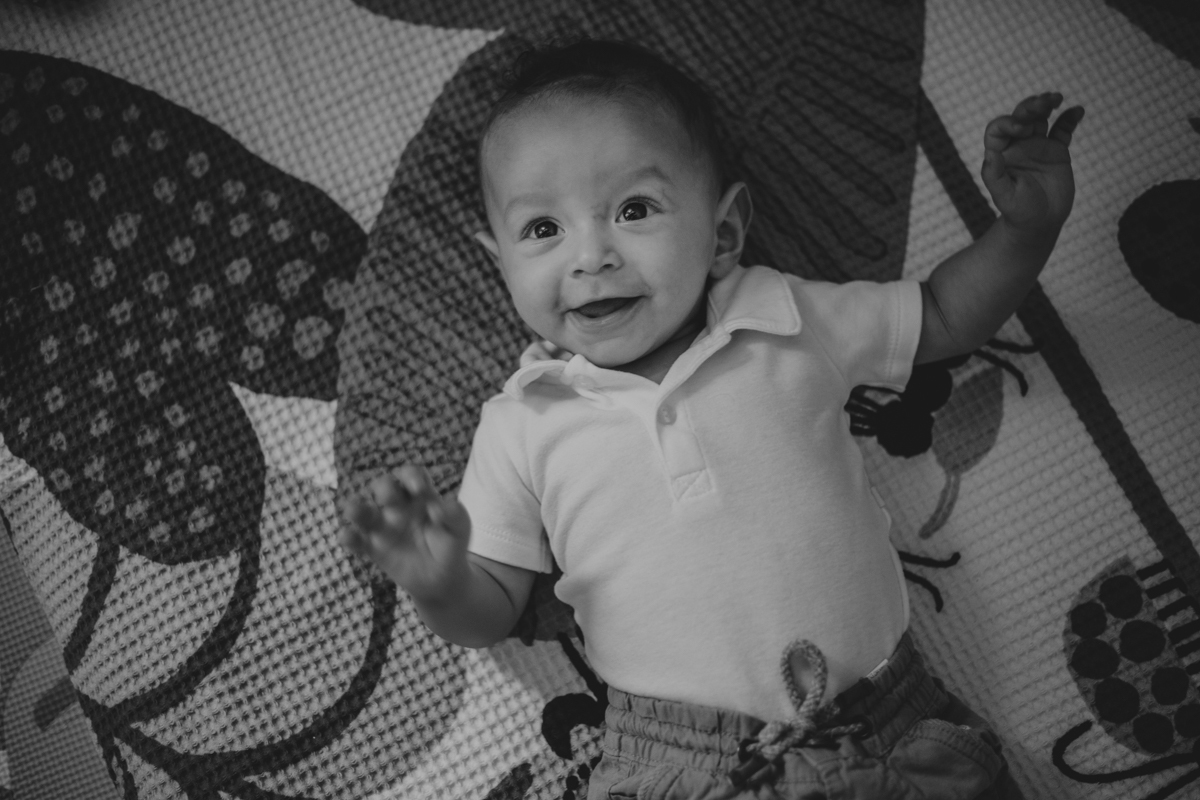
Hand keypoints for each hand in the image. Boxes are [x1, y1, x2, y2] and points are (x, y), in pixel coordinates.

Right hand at [340, 465, 471, 602]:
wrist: (442, 579)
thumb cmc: (451, 545)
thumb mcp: (460, 528)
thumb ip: (455, 514)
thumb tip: (438, 508)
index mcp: (420, 496)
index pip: (410, 476)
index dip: (411, 476)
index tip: (419, 489)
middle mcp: (398, 507)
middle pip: (383, 487)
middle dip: (384, 488)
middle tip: (389, 499)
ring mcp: (384, 526)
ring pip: (363, 511)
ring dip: (355, 507)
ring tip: (353, 510)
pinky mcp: (374, 548)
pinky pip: (356, 540)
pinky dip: (348, 537)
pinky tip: (347, 537)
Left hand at [982, 92, 1083, 240]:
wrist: (1041, 223)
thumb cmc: (1018, 212)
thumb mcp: (1004, 197)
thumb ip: (994, 175)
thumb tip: (990, 153)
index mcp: (1001, 154)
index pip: (998, 129)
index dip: (1007, 123)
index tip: (1021, 128)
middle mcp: (1018, 146)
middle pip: (1021, 117)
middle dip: (1031, 107)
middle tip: (1045, 101)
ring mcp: (1038, 146)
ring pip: (1041, 118)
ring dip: (1047, 105)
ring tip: (1057, 98)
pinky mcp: (1057, 151)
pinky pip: (1063, 130)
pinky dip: (1070, 119)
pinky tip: (1077, 111)